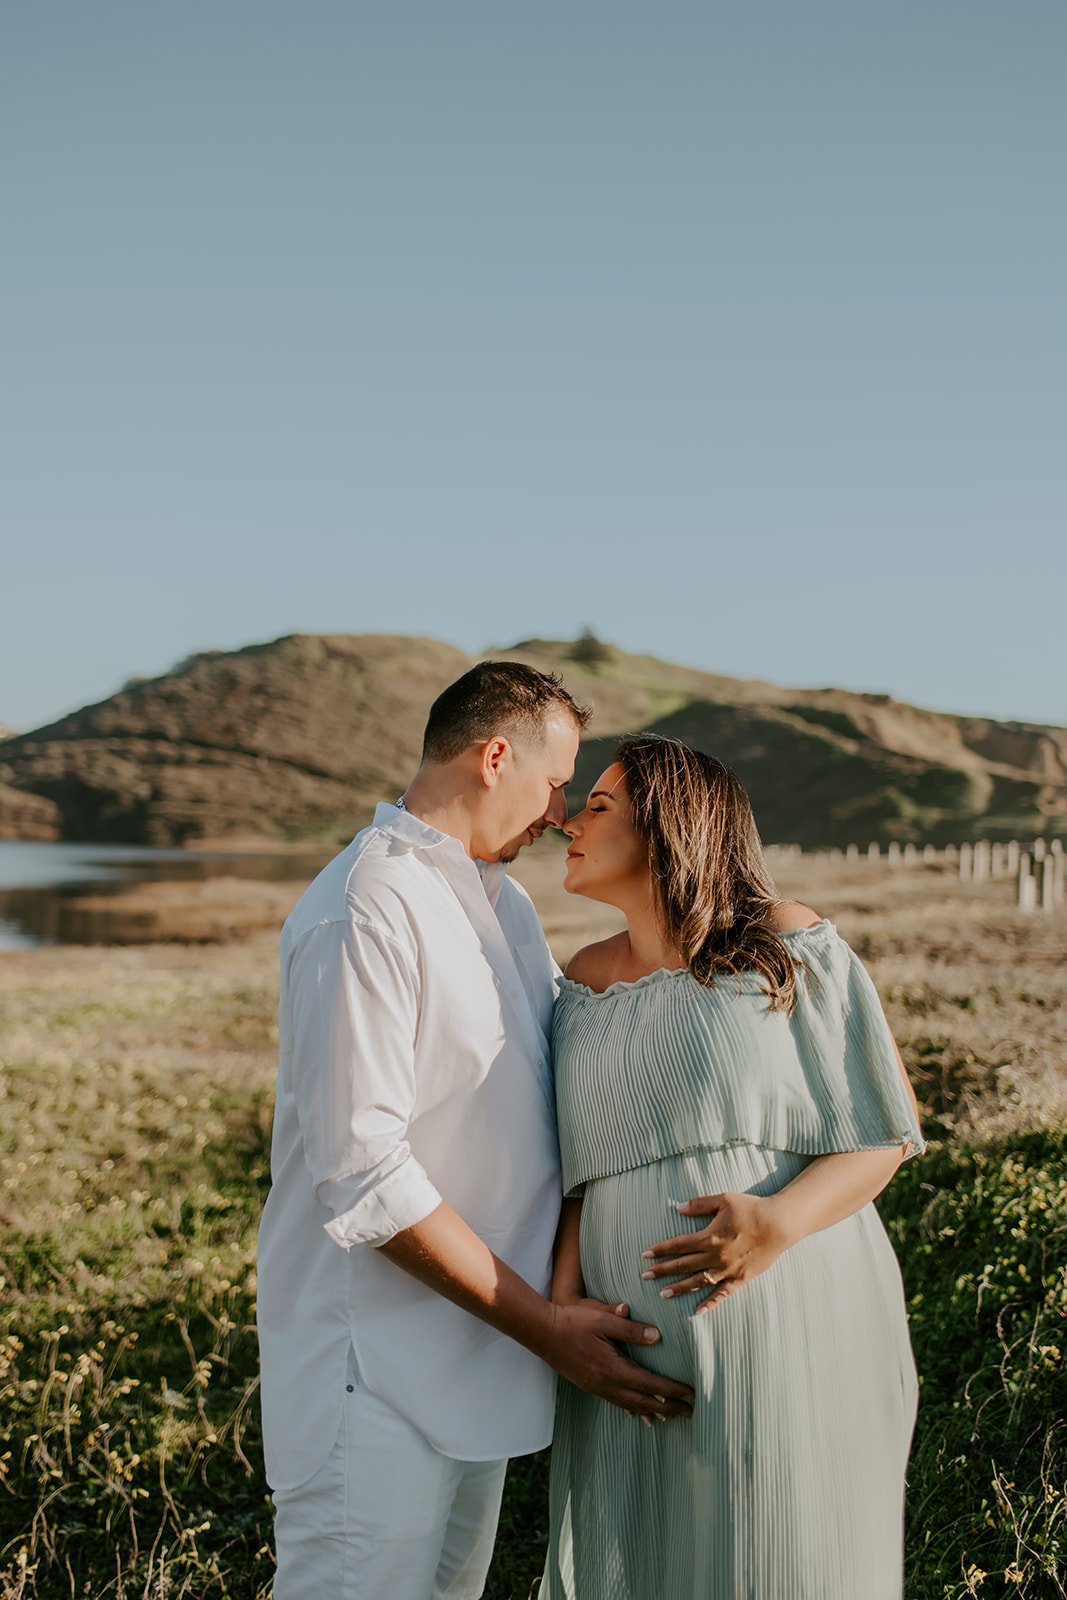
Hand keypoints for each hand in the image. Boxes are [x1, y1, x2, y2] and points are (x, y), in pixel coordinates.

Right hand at [541, 1300, 693, 1420]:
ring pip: (631, 1405)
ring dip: (653, 1411)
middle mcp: (607, 1384)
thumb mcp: (603, 1319)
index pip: (651, 1384)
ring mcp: (597, 1388)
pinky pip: (617, 1403)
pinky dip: (632, 1409)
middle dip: (669, 1408)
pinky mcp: (590, 1386)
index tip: (692, 1394)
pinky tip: (638, 1412)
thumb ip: (631, 1329)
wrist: (543, 1333)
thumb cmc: (573, 1322)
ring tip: (671, 1417)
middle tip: (690, 1412)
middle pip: (644, 1402)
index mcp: (613, 1369)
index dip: (673, 1390)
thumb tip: (658, 1337)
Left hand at [640, 1191, 790, 1313]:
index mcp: (709, 1237)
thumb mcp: (723, 1200)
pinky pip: (722, 1294)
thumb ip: (699, 1204)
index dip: (660, 1250)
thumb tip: (677, 1208)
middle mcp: (715, 1256)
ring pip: (698, 1281)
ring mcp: (728, 1270)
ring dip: (680, 1288)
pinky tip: (698, 1311)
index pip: (678, 1245)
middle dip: (662, 1270)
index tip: (645, 1255)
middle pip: (683, 1265)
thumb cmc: (750, 1208)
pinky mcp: (741, 1279)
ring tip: (663, 1294)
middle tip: (645, 1276)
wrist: (778, 1224)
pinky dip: (710, 1303)